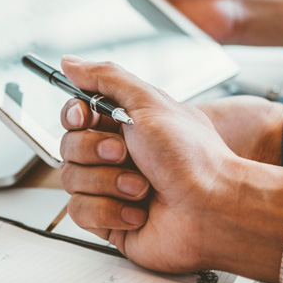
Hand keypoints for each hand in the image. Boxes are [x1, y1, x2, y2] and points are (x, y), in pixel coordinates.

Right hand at [57, 0, 282, 48]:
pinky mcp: (134, 45)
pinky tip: (84, 48)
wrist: (228, 1)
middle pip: (73, 0)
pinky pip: (110, 47)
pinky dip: (98, 48)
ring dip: (74, 28)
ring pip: (88, 26)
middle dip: (53, 4)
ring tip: (50, 30)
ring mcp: (123, 21)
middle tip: (29, 6)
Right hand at [57, 56, 282, 282]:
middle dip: (96, 152)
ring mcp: (110, 188)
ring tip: (141, 188)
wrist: (213, 209)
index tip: (84, 117)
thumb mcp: (150, 103)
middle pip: (68, 147)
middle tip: (126, 154)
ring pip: (71, 180)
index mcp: (126, 124)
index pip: (75, 114)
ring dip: (108, 183)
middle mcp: (116, 155)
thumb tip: (71, 62)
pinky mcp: (109, 220)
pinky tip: (137, 212)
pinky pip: (80, 212)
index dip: (74, 115)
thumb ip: (107, 77)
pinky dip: (109, 211)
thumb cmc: (193, 158)